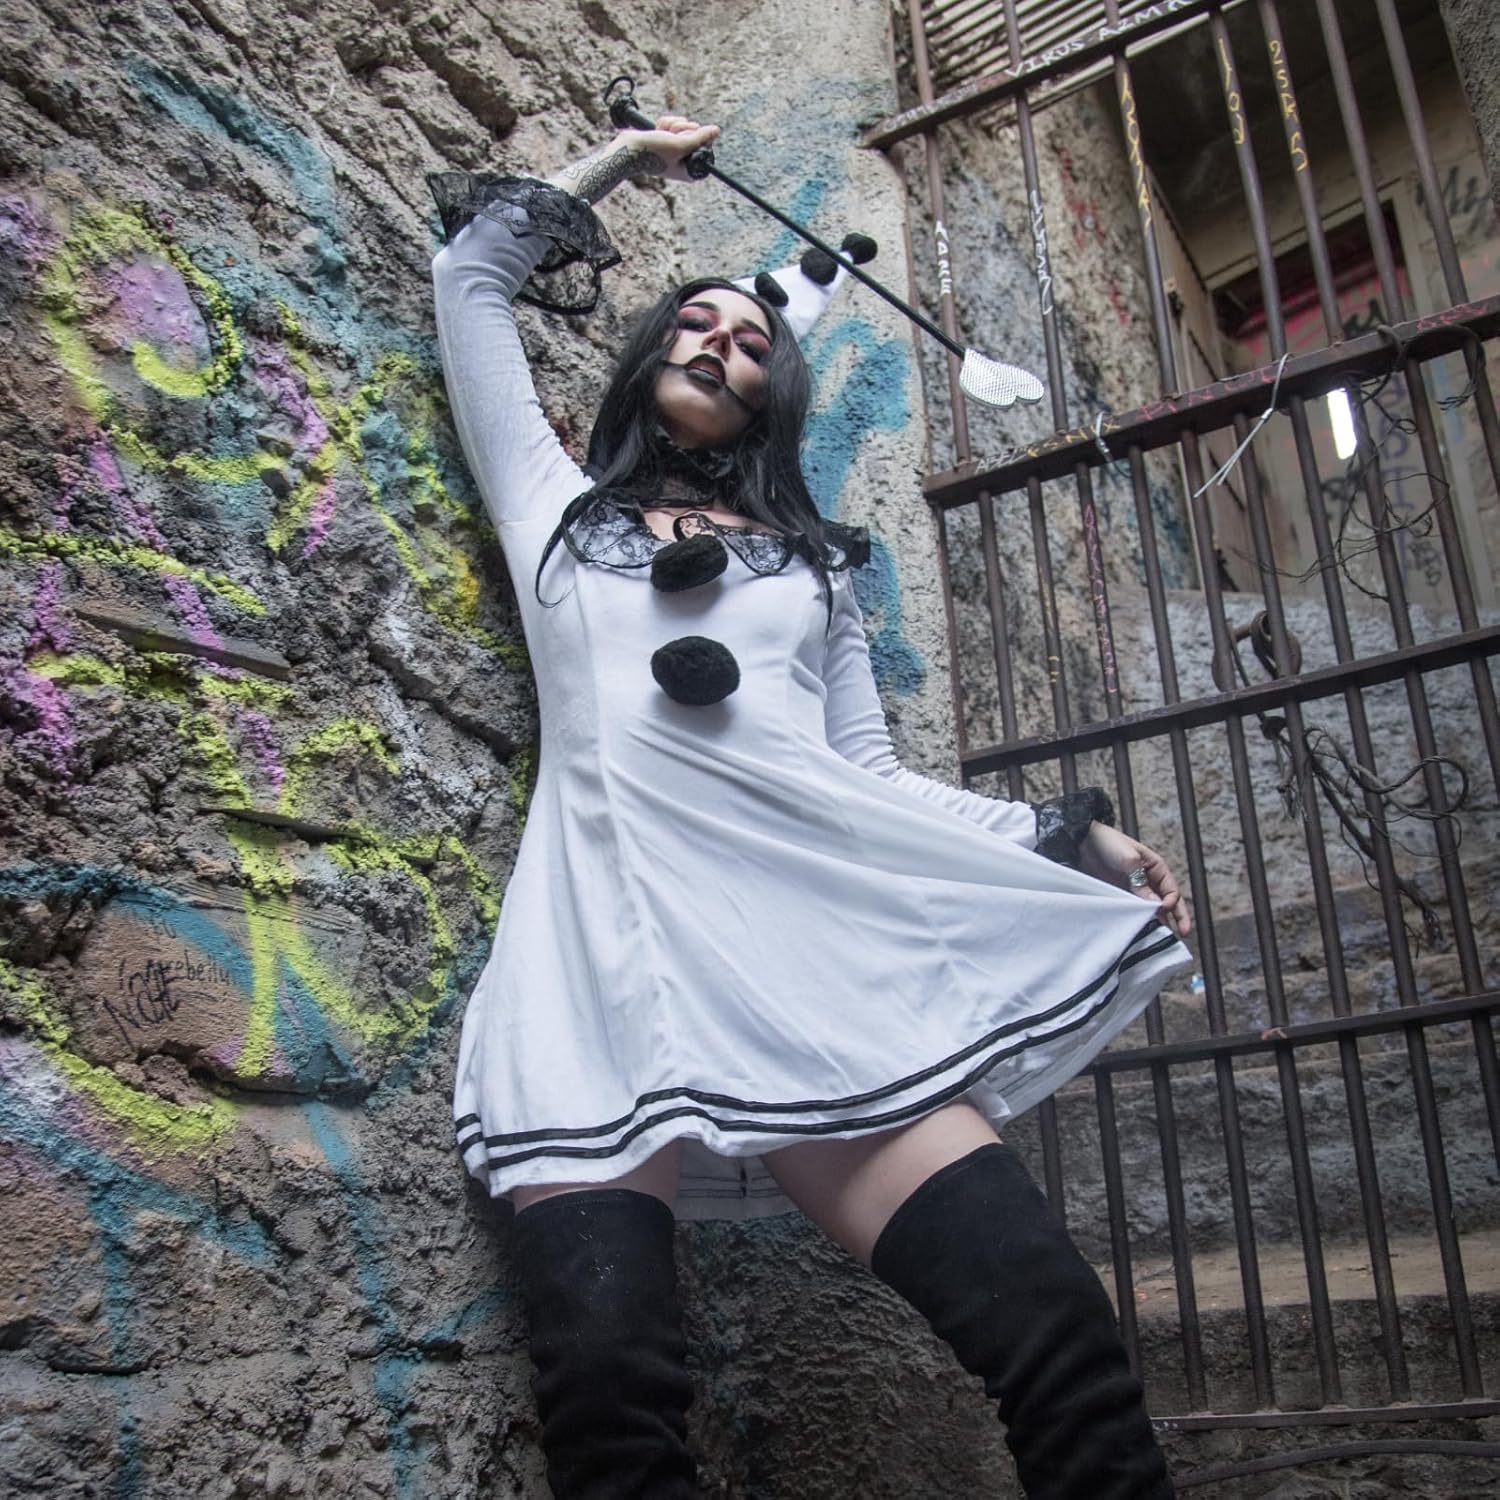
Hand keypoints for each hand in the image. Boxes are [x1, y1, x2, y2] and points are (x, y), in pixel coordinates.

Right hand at [615, 115, 719, 181]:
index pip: (706, 148)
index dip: (698, 139)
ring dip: (673, 125)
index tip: (687, 140)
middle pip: (696, 134)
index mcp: (689, 170)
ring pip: (684, 126)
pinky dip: (665, 123)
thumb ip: (700, 138)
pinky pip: (673, 124)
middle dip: (683, 130)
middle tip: (672, 137)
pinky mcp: (666, 139)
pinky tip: (657, 129)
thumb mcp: (679, 144)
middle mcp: (683, 161)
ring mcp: (674, 150)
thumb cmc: (653, 151)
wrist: (628, 148)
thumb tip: (716, 130)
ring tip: (662, 133)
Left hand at [1078, 822, 1191, 937]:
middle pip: (1168, 901)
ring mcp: (1135, 889)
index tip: (1162, 909)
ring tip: (1162, 937)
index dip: (1170, 902)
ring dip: (1159, 921)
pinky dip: (1139, 919)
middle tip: (1184, 933)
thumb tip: (1153, 902)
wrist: (1083, 842)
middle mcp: (1149, 880)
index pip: (1171, 890)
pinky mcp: (1122, 895)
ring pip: (1152, 908)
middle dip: (1178, 917)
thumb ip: (1140, 881)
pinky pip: (1134, 909)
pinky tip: (1141, 929)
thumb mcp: (1128, 859)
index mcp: (1156, 868)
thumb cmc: (1109, 842)